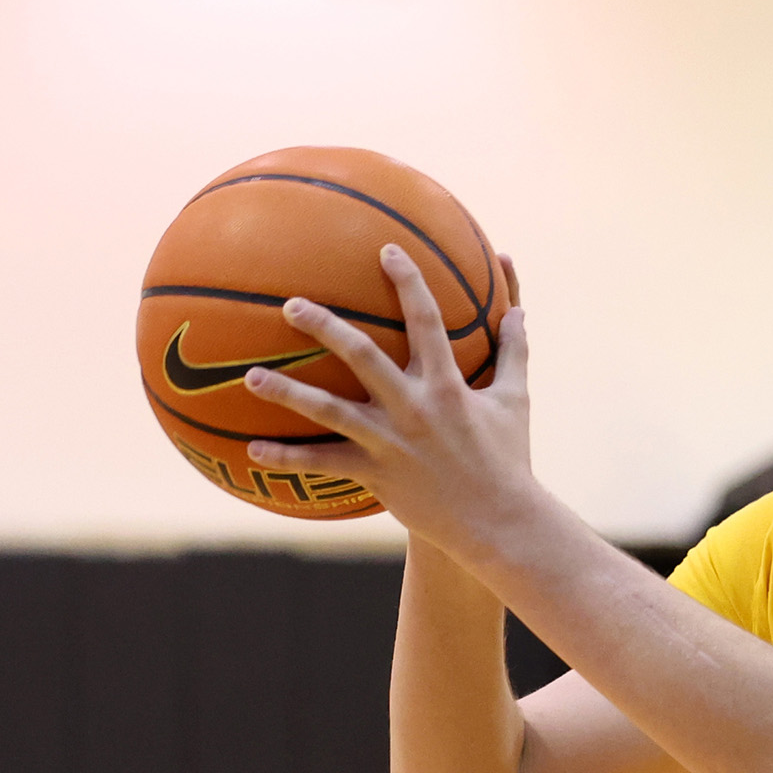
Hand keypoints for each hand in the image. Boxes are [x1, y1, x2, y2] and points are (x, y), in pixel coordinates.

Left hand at [244, 244, 533, 555]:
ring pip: (330, 411)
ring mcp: (391, 442)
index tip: (387, 250)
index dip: (408, 281)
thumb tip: (520, 310)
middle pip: (362, 356)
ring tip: (252, 378)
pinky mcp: (377, 475)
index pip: (427, 321)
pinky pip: (324, 465)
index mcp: (449, 384)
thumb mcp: (515, 401)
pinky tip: (253, 450)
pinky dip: (288, 458)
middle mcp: (415, 408)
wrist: (499, 521)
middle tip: (291, 304)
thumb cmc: (508, 458)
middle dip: (325, 327)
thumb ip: (514, 352)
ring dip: (288, 393)